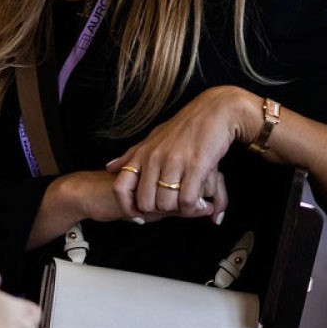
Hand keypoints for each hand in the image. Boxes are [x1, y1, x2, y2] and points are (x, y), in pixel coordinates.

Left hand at [108, 87, 254, 221]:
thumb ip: (132, 155)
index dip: (127, 207)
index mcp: (142, 153)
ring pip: (166, 204)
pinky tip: (197, 202)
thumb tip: (110, 167)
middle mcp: (154, 158)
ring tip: (187, 203)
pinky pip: (187, 200)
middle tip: (171, 207)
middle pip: (145, 202)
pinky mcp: (196, 166)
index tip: (138, 216)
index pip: (120, 187)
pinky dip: (192, 207)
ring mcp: (174, 162)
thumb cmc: (185, 126)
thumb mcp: (153, 138)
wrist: (216, 111)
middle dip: (158, 211)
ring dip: (177, 210)